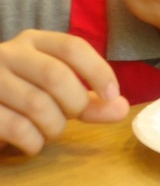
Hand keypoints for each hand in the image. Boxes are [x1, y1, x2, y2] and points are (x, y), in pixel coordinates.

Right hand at [0, 30, 128, 155]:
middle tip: (72, 116)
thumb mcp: (56, 93)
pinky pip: (17, 128)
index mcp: (33, 41)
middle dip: (74, 103)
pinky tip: (32, 143)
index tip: (113, 95)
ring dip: (54, 126)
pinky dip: (34, 142)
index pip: (72, 47)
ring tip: (50, 130)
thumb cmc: (21, 97)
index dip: (98, 71)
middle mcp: (9, 54)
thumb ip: (89, 100)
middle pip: (56, 75)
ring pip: (37, 104)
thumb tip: (122, 107)